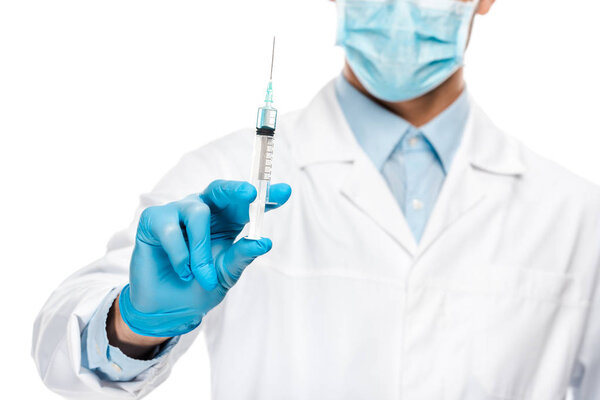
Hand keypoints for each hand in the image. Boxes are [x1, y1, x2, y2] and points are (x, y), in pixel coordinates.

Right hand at [118, 180, 291, 336]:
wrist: (168, 309)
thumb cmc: (199, 286)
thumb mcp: (226, 274)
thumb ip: (242, 256)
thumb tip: (264, 242)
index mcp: (226, 221)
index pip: (248, 204)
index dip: (267, 195)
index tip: (285, 191)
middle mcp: (203, 210)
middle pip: (220, 190)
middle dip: (236, 190)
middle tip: (251, 194)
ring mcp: (177, 212)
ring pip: (197, 212)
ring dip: (201, 250)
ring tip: (202, 275)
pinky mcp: (154, 220)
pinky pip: (171, 229)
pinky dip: (180, 254)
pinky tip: (182, 270)